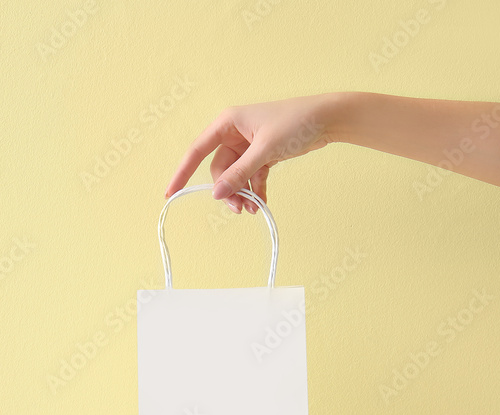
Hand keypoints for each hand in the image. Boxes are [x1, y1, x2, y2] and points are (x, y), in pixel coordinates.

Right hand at [165, 94, 341, 212]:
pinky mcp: (263, 154)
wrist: (328, 119)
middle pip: (219, 170)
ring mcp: (249, 145)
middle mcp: (234, 133)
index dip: (182, 172)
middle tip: (240, 210)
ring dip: (243, 194)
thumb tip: (217, 193)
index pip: (197, 151)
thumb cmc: (296, 123)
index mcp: (227, 123)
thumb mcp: (265, 150)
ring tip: (254, 209)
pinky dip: (255, 190)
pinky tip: (262, 204)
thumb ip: (240, 173)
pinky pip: (251, 177)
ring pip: (236, 176)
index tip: (170, 193)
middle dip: (228, 191)